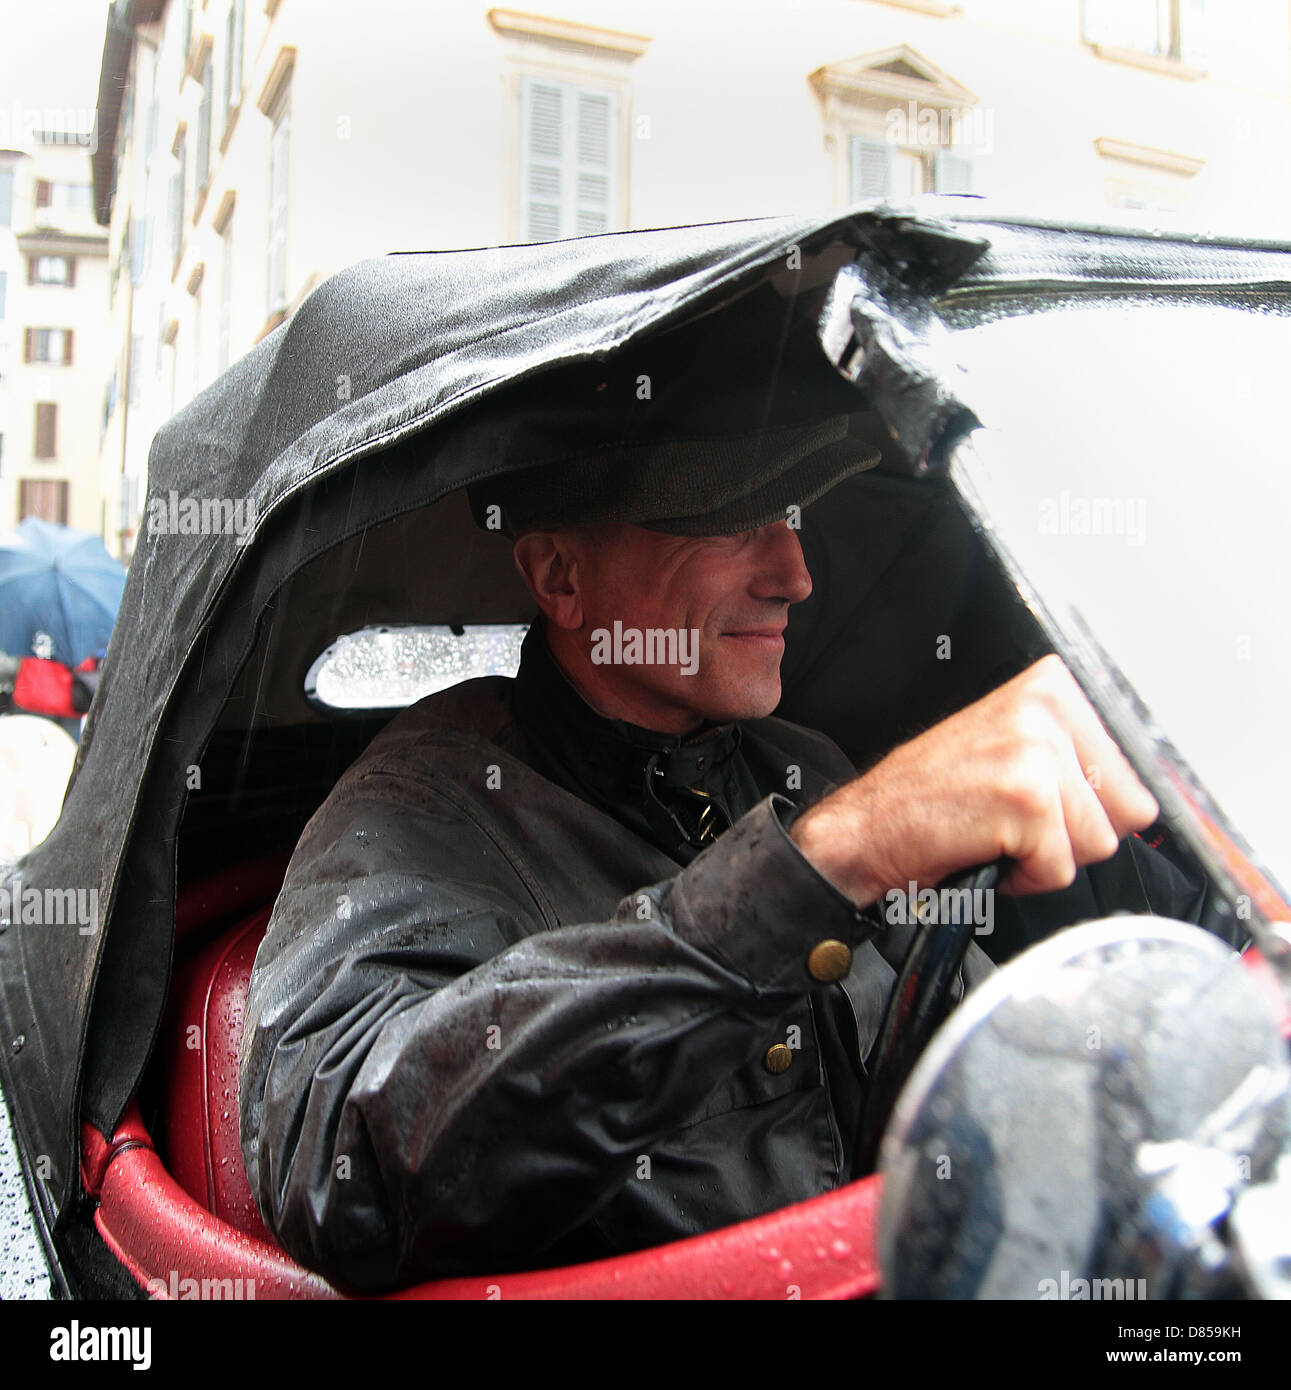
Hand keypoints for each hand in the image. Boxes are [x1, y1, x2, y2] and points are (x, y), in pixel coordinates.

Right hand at [791, 655, 1158, 904]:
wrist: (863, 829)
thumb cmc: (931, 799)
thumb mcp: (1011, 751)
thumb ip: (1077, 757)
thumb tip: (1148, 797)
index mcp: (1050, 687)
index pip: (1135, 770)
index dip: (1091, 808)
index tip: (1048, 807)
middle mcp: (1047, 706)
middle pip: (1127, 808)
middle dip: (1074, 833)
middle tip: (1013, 819)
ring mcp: (1036, 749)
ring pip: (1098, 842)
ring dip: (1045, 856)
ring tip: (995, 831)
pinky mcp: (1025, 798)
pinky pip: (1060, 869)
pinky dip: (1022, 877)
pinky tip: (983, 847)